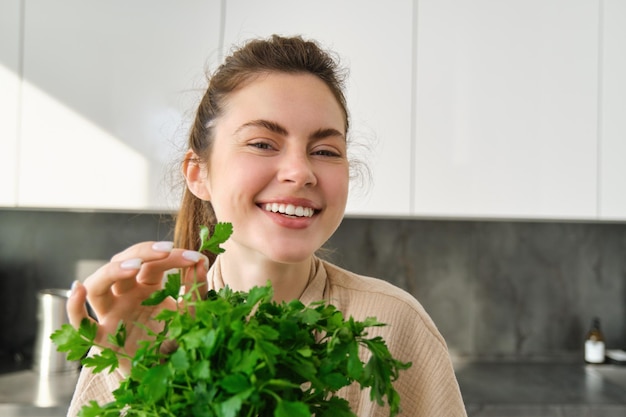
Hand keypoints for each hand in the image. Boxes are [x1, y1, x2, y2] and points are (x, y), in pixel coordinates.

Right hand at [66, 241, 208, 373]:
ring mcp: (112, 315)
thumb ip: (195, 288)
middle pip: (124, 263)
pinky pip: (80, 322)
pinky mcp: (103, 338)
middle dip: (144, 252)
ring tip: (135, 265)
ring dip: (112, 270)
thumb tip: (202, 260)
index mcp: (147, 287)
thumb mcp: (192, 312)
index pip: (153, 262)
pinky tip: (78, 290)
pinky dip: (73, 306)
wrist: (171, 374)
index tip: (195, 257)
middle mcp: (126, 296)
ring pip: (99, 285)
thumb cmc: (178, 340)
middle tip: (166, 250)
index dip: (172, 256)